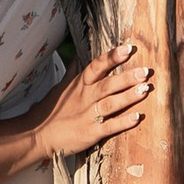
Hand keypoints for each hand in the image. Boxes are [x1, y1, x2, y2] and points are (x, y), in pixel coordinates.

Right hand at [32, 43, 151, 159]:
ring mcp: (88, 116)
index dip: (112, 57)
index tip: (128, 48)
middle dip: (127, 77)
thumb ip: (73, 71)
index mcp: (80, 85)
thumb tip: (78, 56)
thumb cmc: (51, 110)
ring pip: (110, 104)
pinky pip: (109, 127)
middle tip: (146, 71)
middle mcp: (86, 98)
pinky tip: (137, 117)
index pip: (97, 66)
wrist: (38, 134)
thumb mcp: (61, 87)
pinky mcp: (90, 133)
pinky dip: (123, 122)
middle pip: (108, 85)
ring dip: (128, 97)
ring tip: (145, 89)